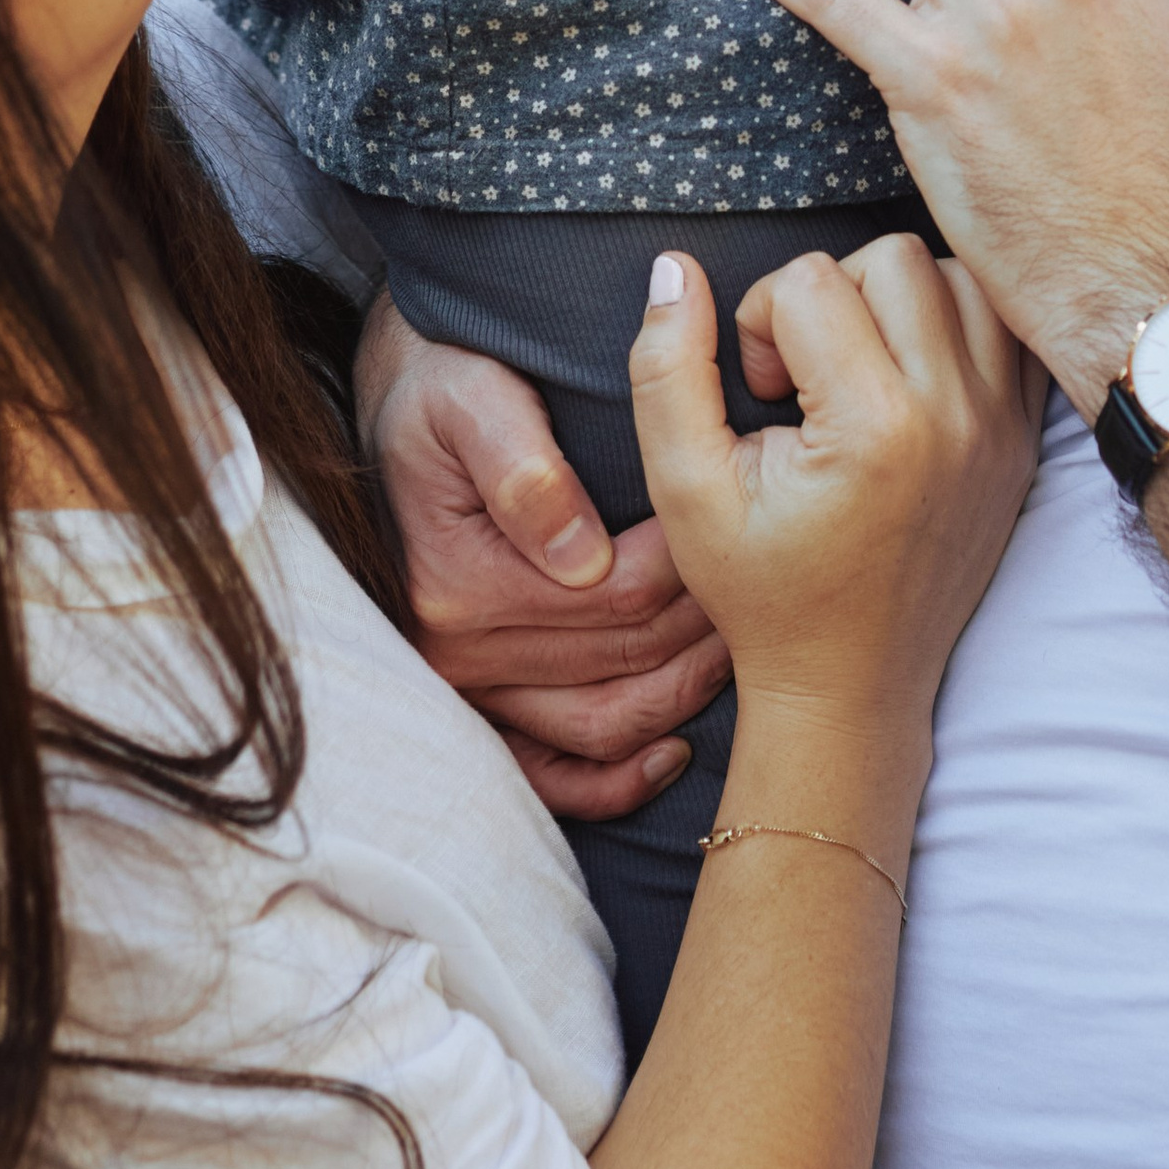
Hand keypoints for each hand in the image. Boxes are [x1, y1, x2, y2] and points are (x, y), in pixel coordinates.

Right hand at [355, 298, 731, 817]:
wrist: (398, 411)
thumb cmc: (443, 389)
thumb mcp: (469, 397)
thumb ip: (520, 465)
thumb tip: (580, 554)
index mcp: (459, 580)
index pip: (615, 592)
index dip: (693, 565)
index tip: (743, 527)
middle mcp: (457, 651)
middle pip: (622, 655)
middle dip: (702, 623)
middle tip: (771, 584)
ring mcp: (468, 689)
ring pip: (601, 723)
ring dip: (680, 694)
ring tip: (738, 645)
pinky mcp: (479, 706)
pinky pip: (552, 773)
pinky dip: (614, 779)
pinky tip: (672, 751)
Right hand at [631, 240, 1043, 734]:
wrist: (850, 683)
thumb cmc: (762, 589)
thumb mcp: (684, 489)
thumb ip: (665, 370)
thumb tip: (675, 269)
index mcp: (874, 428)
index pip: (810, 280)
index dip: (759, 321)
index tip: (762, 392)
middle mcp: (955, 417)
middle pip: (892, 258)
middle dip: (830, 296)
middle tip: (805, 376)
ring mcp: (1002, 428)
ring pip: (960, 277)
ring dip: (898, 301)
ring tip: (858, 368)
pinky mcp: (1023, 440)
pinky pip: (1006, 328)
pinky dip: (957, 328)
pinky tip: (908, 377)